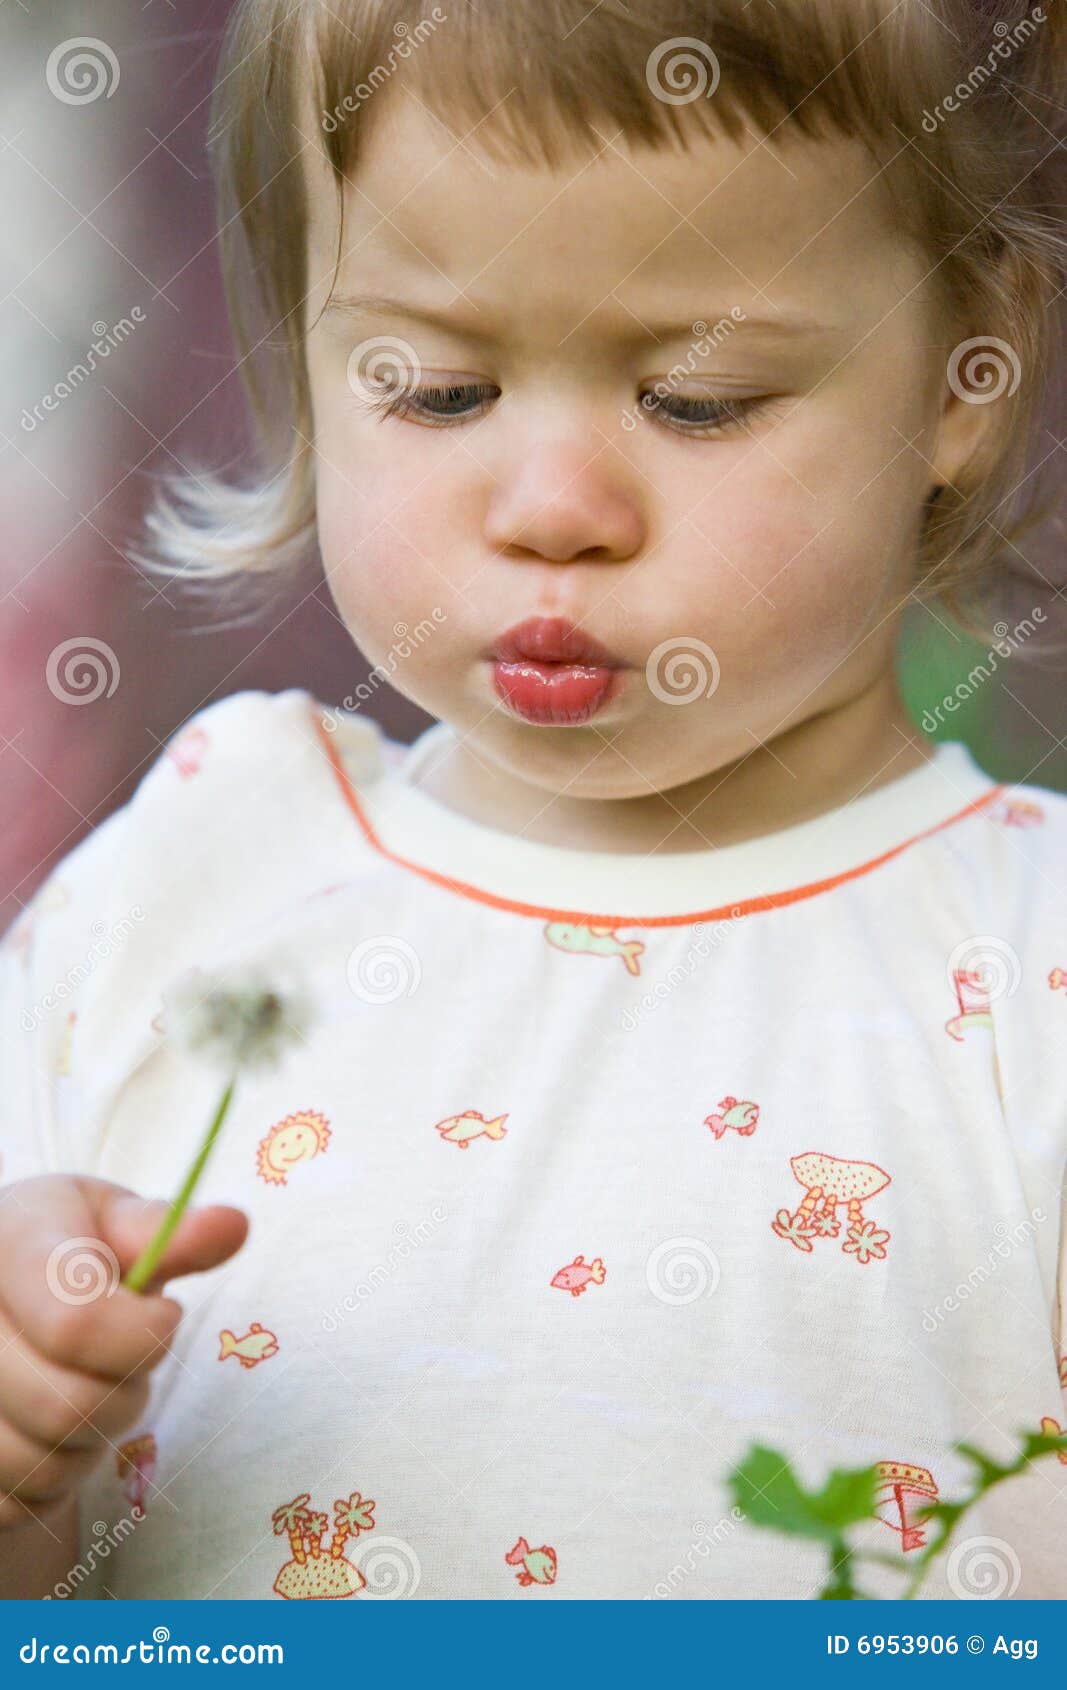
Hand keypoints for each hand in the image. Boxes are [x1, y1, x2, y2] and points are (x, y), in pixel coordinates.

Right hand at [0, 1174, 246, 1527]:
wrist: (8, 1301)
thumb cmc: (74, 1252)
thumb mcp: (116, 1223)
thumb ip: (169, 1232)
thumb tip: (233, 1225)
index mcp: (10, 1239)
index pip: (77, 1324)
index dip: (143, 1338)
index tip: (164, 1317)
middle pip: (67, 1406)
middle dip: (128, 1395)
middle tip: (132, 1364)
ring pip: (42, 1463)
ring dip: (93, 1442)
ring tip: (93, 1391)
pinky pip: (15, 1501)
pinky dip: (52, 1479)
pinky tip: (52, 1429)